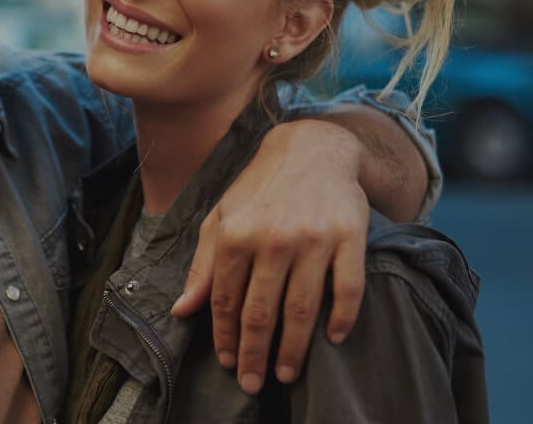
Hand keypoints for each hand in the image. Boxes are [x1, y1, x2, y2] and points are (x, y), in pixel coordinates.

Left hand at [170, 118, 368, 394]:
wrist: (311, 148)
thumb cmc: (259, 188)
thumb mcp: (221, 218)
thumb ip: (203, 267)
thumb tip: (182, 311)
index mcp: (236, 235)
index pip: (227, 300)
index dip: (225, 336)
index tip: (227, 363)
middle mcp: (273, 239)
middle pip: (262, 311)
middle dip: (254, 353)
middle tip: (252, 383)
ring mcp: (314, 239)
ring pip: (302, 308)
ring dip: (294, 348)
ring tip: (287, 373)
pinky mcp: (350, 237)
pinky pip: (348, 288)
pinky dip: (342, 317)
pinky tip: (333, 339)